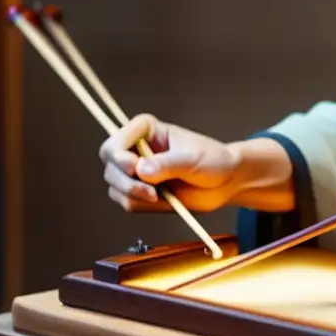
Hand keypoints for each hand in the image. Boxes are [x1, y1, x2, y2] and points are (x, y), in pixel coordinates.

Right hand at [98, 113, 239, 212]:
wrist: (226, 182)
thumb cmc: (213, 161)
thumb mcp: (192, 160)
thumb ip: (167, 164)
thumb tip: (141, 170)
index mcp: (145, 130)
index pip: (114, 143)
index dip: (118, 157)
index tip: (135, 167)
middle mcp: (135, 149)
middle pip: (110, 167)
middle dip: (127, 183)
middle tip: (151, 191)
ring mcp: (136, 172)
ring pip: (115, 187)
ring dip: (135, 196)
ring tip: (160, 195)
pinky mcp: (141, 191)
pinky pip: (126, 202)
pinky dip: (141, 205)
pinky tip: (162, 200)